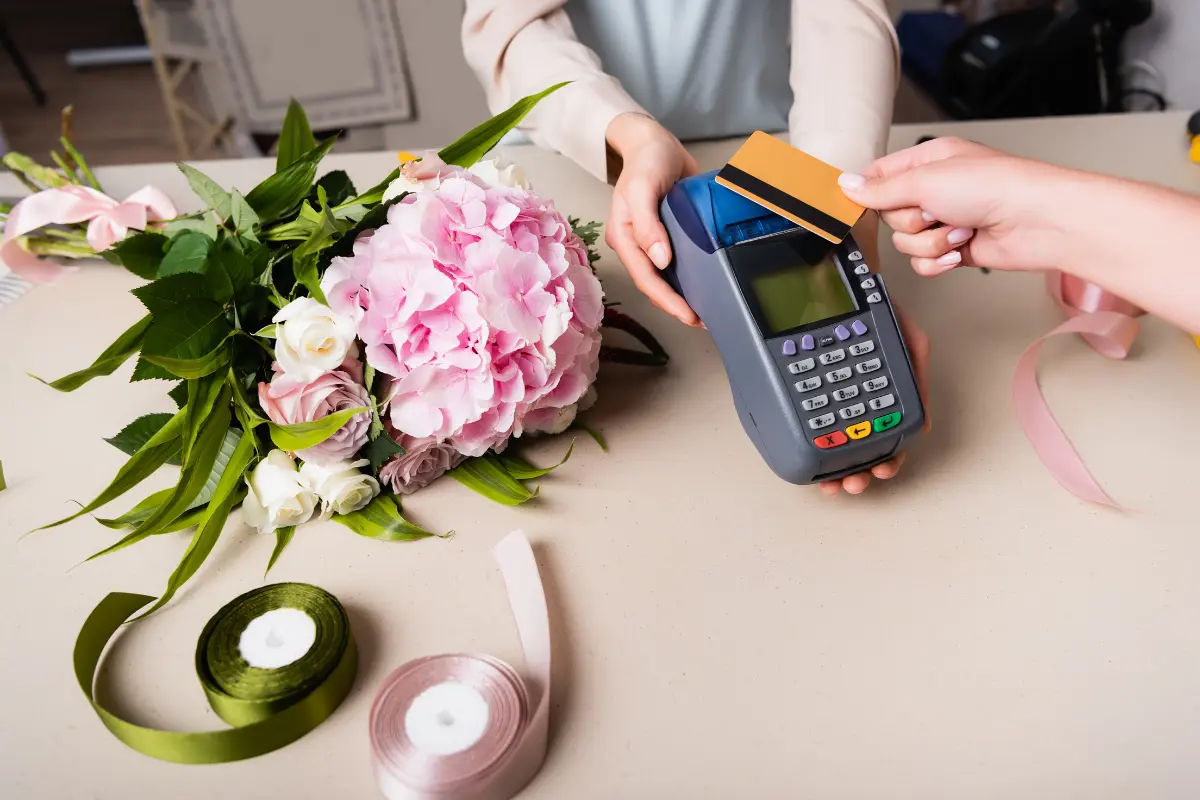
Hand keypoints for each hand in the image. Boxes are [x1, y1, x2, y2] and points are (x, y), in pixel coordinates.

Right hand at [604, 113, 701, 325]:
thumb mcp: (642, 187)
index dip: (666, 300)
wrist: (656, 142)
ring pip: (665, 278)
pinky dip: (690, 277)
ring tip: (706, 309)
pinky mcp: (669, 235)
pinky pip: (677, 263)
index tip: (688, 315)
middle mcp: (636, 244)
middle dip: (675, 305)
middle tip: (702, 319)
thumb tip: (660, 260)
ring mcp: (652, 242)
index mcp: (623, 237)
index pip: (645, 278)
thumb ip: (648, 223)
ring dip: (682, 295)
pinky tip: (706, 284)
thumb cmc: (646, 160)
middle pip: (654, 284)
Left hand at [818, 299, 930, 497]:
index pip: (891, 438)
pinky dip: (817, 446)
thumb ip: (915, 379)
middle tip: (849, 485)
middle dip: (856, 472)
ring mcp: (840, 398)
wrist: (844, 283)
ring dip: (836, 467)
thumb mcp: (910, 341)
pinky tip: (812, 457)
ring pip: (838, 444)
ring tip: (831, 482)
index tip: (878, 471)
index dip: (886, 460)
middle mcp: (865, 401)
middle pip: (862, 449)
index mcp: (890, 395)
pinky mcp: (816, 391)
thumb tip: (923, 426)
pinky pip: (816, 425)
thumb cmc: (882, 311)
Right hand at [837, 137, 1069, 275]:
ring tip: (959, 230)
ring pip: (906, 243)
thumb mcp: (926, 180)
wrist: (1039, 222)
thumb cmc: (997, 187)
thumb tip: (847, 185)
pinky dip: (938, 261)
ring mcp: (946, 221)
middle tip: (935, 212)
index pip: (879, 177)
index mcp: (927, 162)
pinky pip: (924, 263)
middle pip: (890, 216)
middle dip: (912, 221)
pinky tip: (959, 250)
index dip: (867, 194)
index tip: (858, 206)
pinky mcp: (955, 249)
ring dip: (930, 242)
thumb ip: (881, 189)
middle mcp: (936, 190)